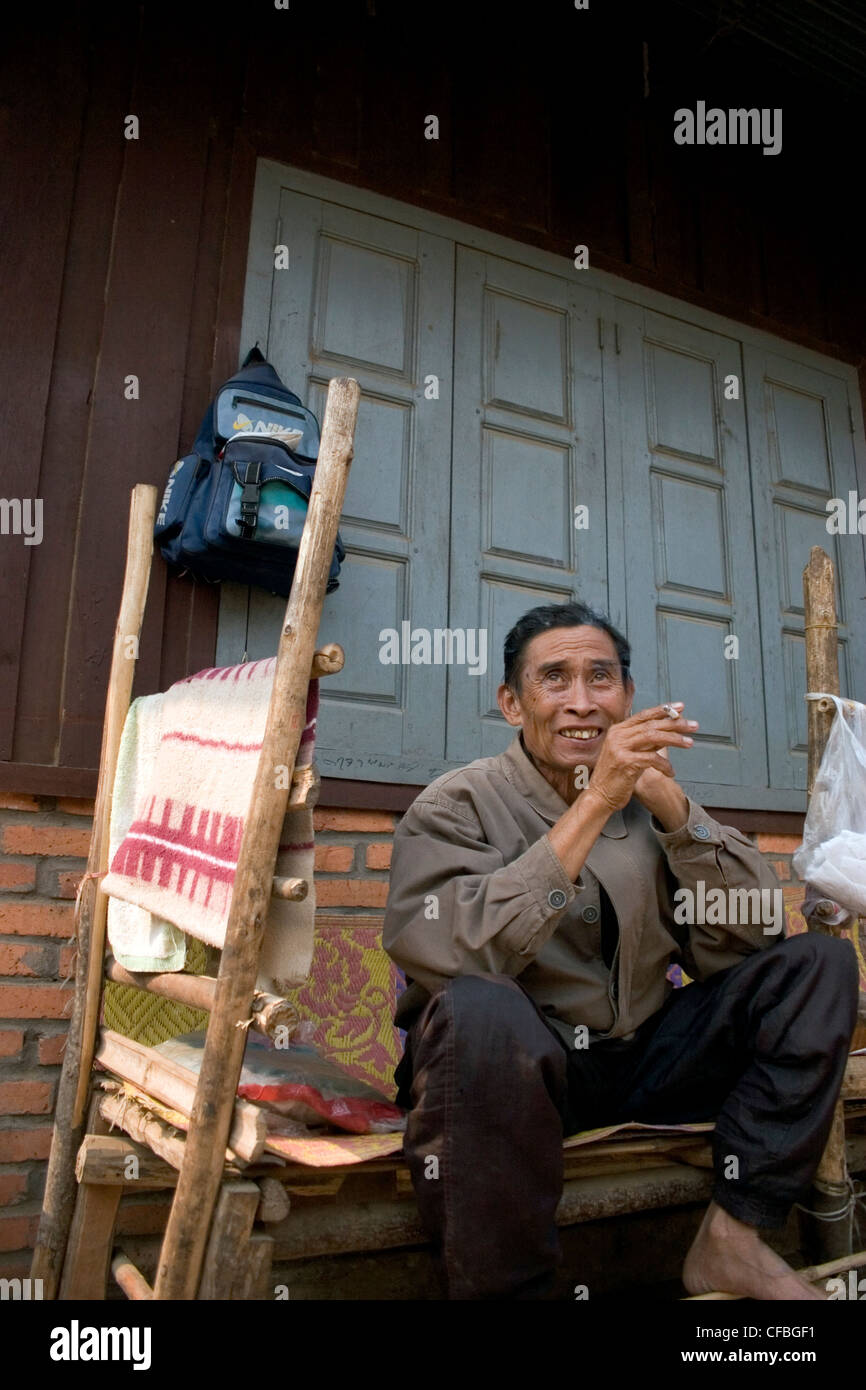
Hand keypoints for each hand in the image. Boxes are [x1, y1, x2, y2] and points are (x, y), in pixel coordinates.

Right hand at [583, 703, 697, 814]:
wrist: (600, 796)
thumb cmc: (616, 777)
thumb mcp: (630, 753)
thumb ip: (646, 742)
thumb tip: (667, 731)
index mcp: (618, 730)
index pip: (644, 715)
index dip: (664, 710)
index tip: (680, 707)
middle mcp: (617, 736)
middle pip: (651, 724)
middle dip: (675, 724)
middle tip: (693, 726)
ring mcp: (620, 748)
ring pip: (653, 737)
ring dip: (675, 739)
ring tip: (689, 743)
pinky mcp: (625, 762)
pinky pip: (652, 759)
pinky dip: (665, 765)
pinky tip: (671, 772)